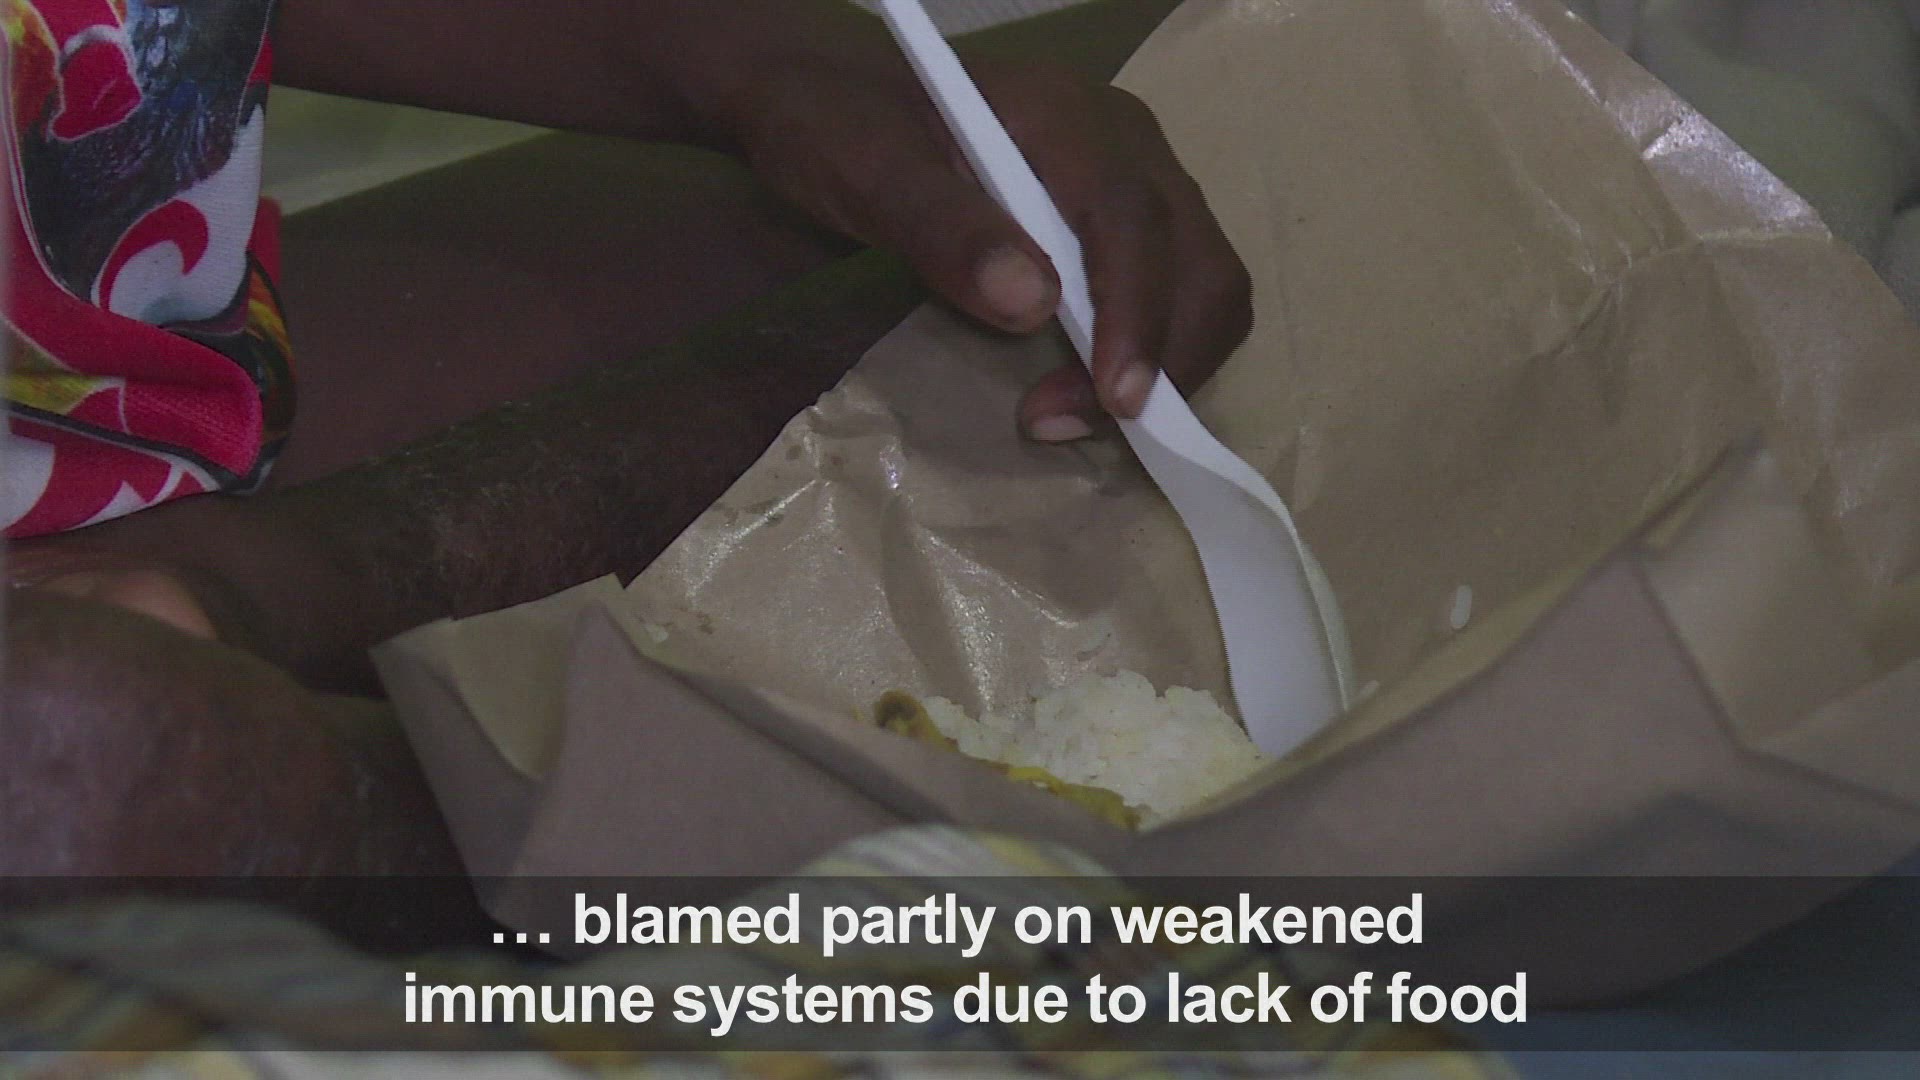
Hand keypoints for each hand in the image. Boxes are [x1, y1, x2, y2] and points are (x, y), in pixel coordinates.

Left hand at [709, 17, 1252, 441]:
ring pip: (1203, 281)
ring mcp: (1133, 182)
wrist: (826, 108)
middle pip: (1194, 258)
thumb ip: (942, 227)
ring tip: (1073, 413)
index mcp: (1066, 117)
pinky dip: (1156, 352)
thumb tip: (1035, 303)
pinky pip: (1177, 291)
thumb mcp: (866, 171)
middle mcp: (1123, 144)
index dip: (1136, 314)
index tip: (1114, 399)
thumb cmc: (839, 132)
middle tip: (1066, 422)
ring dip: (1166, 362)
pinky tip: (1090, 387)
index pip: (1133, 217)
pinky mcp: (1123, 224)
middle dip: (1161, 356)